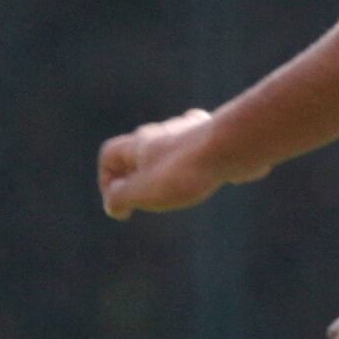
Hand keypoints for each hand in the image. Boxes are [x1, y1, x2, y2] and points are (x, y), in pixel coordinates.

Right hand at [99, 109, 239, 217]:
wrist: (232, 147)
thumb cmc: (185, 171)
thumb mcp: (143, 191)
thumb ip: (121, 197)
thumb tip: (112, 205)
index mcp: (138, 143)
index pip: (109, 155)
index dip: (106, 180)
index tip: (120, 204)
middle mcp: (161, 133)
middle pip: (138, 151)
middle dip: (137, 176)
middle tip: (146, 200)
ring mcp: (189, 133)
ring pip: (170, 150)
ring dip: (167, 170)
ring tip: (177, 191)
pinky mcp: (216, 140)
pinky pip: (199, 151)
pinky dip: (196, 165)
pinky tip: (210, 176)